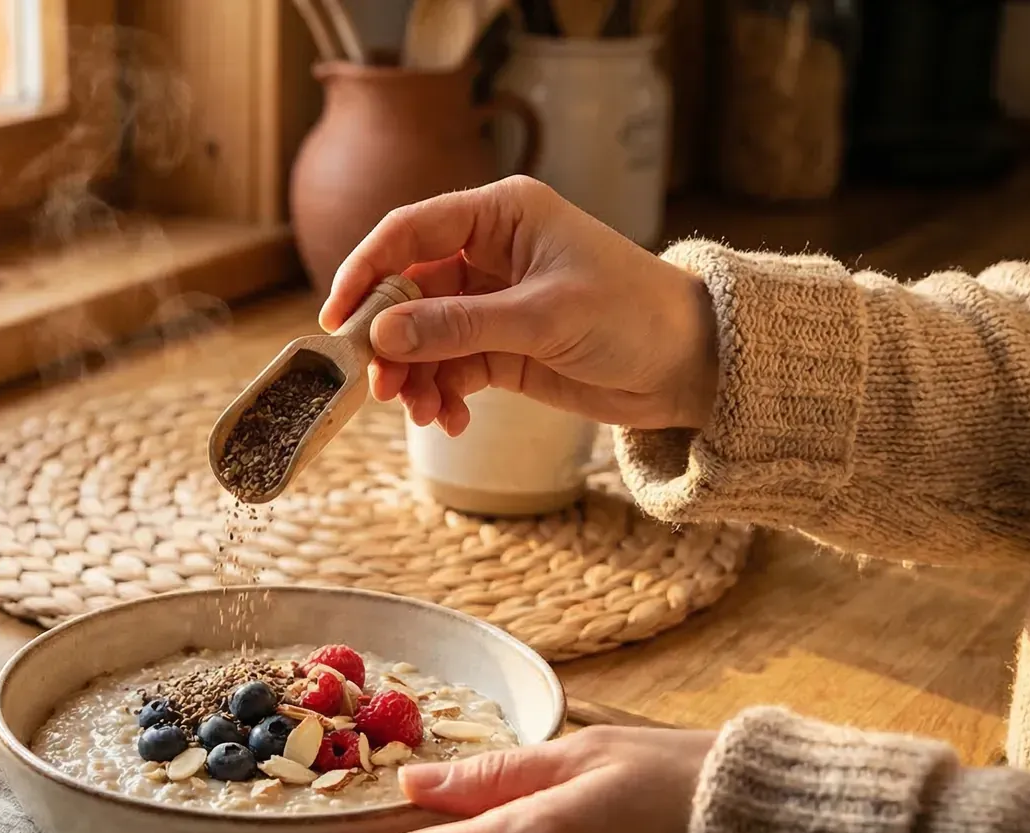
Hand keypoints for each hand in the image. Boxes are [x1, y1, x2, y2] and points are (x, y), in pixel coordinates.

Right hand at [319, 176, 719, 435]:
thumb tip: (381, 334)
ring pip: (421, 336)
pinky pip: (447, 369)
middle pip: (407, 290)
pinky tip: (451, 421)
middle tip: (379, 384)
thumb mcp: (543, 318)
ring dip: (413, 376)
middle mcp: (489, 252)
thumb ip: (458, 327)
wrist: (690, 365)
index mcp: (501, 215)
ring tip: (422, 412)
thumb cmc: (633, 316)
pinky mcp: (499, 347)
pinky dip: (441, 396)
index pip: (409, 231)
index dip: (366, 270)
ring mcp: (491, 302)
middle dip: (389, 339)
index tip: (338, 319)